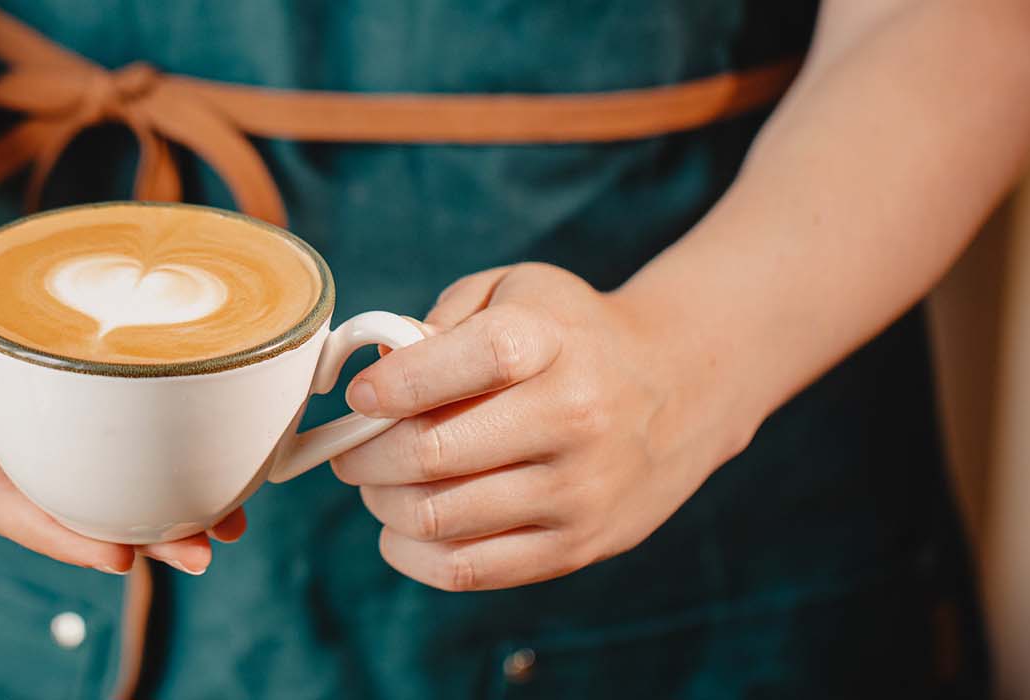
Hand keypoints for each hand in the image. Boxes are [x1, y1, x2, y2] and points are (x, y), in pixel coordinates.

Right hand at [0, 194, 240, 574]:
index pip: (0, 500)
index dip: (58, 536)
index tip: (117, 558)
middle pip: (62, 503)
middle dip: (132, 536)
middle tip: (201, 550)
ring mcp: (24, 417)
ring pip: (93, 476)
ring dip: (156, 505)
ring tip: (225, 524)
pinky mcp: (54, 390)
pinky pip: (105, 430)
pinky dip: (156, 450)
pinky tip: (209, 461)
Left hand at [330, 263, 755, 590]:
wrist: (680, 386)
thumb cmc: (572, 334)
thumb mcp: (518, 289)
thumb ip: (443, 317)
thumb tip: (377, 374)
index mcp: (551, 343)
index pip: (465, 362)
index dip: (393, 384)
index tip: (359, 397)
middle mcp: (571, 417)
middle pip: (433, 452)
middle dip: (365, 455)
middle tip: (349, 450)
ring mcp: (576, 490)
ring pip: (438, 517)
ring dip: (383, 504)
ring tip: (378, 484)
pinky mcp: (576, 545)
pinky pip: (468, 569)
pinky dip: (411, 553)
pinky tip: (402, 528)